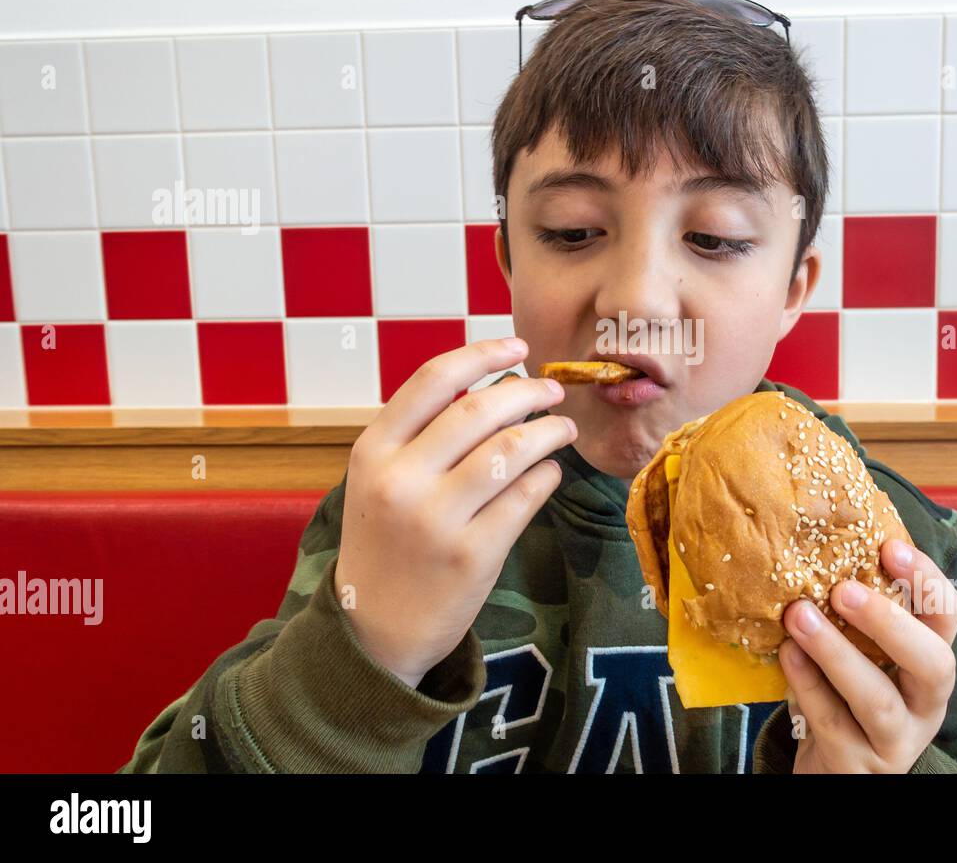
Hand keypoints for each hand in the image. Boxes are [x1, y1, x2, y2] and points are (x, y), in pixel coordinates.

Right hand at [334, 337, 576, 687]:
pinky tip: (550, 472)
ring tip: (563, 428)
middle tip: (554, 391)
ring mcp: (438, 519)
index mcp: (373, 452)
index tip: (519, 347)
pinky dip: (547, 475)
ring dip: (550, 430)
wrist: (373, 629)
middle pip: (480, 409)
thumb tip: (489, 383)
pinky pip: (527, 496)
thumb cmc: (386, 543)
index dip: (483, 353)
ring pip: (512, 449)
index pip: (433, 379)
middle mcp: (401, 480)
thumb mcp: (377, 480)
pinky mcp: (473, 554)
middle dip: (530, 391)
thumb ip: (419, 434)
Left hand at [777, 538, 956, 772]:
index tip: (890, 546)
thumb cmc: (848, 695)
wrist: (836, 769)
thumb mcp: (865, 655)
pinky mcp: (857, 764)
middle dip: (888, 622)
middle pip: (932, 663)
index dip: (926, 580)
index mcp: (932, 663)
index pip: (947, 615)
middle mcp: (926, 704)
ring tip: (798, 615)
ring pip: (876, 699)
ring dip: (836, 652)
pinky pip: (832, 721)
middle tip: (842, 588)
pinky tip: (786, 653)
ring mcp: (895, 740)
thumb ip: (857, 613)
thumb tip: (821, 540)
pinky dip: (806, 684)